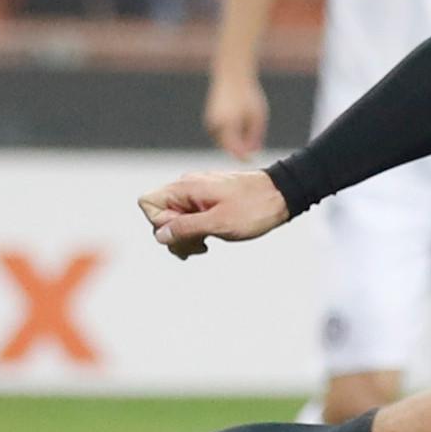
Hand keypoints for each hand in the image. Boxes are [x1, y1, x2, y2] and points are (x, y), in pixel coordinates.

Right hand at [138, 168, 291, 258]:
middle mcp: (187, 186)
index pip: (148, 204)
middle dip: (174, 236)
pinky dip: (195, 232)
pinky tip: (210, 239)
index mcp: (186, 187)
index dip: (161, 223)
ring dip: (185, 237)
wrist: (282, 195)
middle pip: (160, 215)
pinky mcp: (207, 200)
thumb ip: (186, 228)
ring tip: (206, 244)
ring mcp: (197, 193)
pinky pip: (189, 217)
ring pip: (174, 219)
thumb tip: (160, 235)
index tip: (186, 230)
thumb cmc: (254, 208)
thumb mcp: (218, 222)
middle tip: (199, 244)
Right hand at [203, 69, 268, 160]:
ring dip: (235, 139)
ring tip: (245, 120)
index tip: (251, 160)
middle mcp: (215, 126)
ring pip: (224, 141)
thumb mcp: (258, 116)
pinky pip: (220, 134)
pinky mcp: (209, 121)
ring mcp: (210, 123)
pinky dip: (230, 132)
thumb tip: (252, 152)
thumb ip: (255, 136)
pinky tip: (237, 118)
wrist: (232, 76)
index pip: (234, 149)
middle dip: (241, 146)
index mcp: (228, 125)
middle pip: (229, 147)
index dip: (243, 157)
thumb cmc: (247, 95)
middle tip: (253, 130)